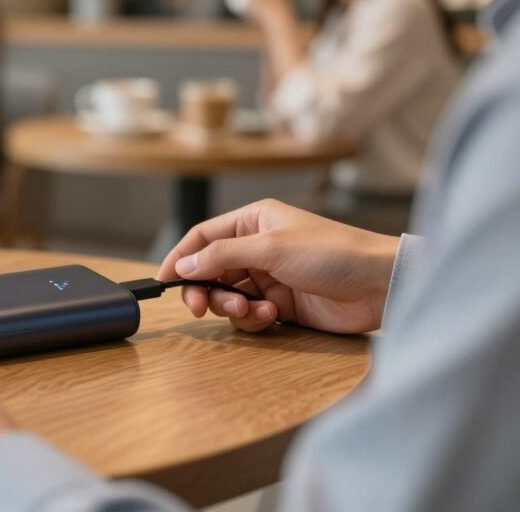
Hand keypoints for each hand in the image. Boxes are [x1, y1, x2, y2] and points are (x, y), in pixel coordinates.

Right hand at [158, 199, 400, 333]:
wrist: (379, 285)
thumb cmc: (332, 252)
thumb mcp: (270, 247)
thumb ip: (222, 255)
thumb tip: (184, 265)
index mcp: (253, 221)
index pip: (203, 237)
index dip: (180, 257)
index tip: (162, 280)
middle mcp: (257, 248)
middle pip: (210, 271)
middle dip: (204, 290)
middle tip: (201, 308)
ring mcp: (269, 278)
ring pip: (228, 296)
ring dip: (232, 307)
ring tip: (251, 311)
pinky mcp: (281, 305)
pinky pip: (250, 315)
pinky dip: (254, 319)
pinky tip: (272, 316)